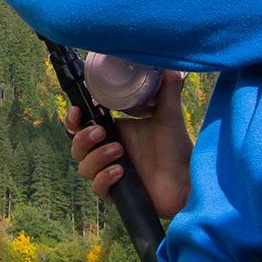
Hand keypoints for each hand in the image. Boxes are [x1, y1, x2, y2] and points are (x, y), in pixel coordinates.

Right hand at [63, 70, 192, 218]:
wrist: (188, 181)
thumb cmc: (176, 149)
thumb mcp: (168, 116)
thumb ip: (167, 92)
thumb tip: (170, 68)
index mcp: (114, 132)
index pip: (82, 125)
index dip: (73, 119)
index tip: (78, 110)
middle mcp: (108, 153)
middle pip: (76, 147)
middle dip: (83, 138)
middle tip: (101, 132)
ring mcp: (110, 173)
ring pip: (84, 167)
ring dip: (96, 157)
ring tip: (118, 150)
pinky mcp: (117, 193)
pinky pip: (98, 188)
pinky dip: (105, 178)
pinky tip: (120, 171)